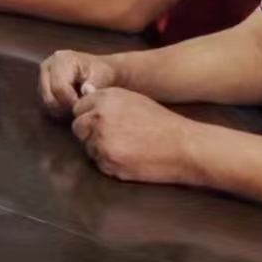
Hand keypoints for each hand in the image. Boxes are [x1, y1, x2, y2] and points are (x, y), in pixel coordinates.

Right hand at [39, 49, 123, 116]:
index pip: (59, 88)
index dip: (72, 101)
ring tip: (77, 105)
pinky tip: (71, 103)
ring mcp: (43, 74)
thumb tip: (85, 91)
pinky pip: (46, 102)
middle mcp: (48, 65)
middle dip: (65, 106)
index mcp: (62, 60)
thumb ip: (93, 85)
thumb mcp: (102, 77)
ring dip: (61, 108)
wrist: (101, 70)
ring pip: (46, 101)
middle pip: (49, 96)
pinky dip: (58, 107)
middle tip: (81, 107)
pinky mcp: (43, 83)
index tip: (85, 105)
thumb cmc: (102, 73)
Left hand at [71, 88, 197, 184]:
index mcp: (105, 98)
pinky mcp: (108, 162)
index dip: (89, 116)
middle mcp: (99, 117)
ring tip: (125, 148)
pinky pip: (98, 163)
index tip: (101, 123)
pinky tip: (129, 158)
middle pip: (78, 128)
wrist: (182, 146)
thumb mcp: (132, 100)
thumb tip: (85, 108)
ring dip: (99, 149)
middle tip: (113, 138)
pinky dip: (109, 163)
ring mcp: (101, 141)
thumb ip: (106, 102)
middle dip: (89, 133)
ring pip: (87, 147)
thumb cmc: (161, 123)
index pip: (79, 108)